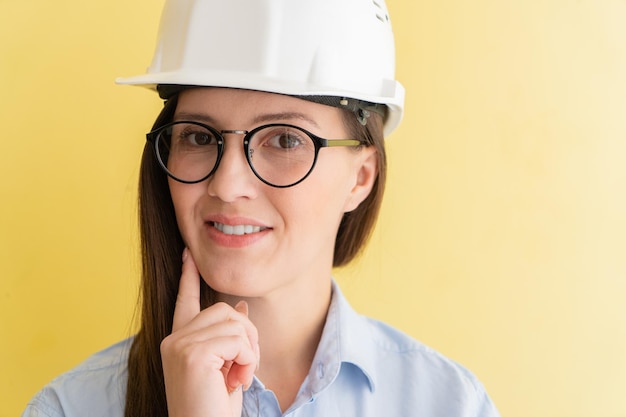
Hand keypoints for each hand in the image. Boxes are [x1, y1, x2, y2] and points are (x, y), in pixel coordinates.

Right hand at [160, 248, 259, 416]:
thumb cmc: (215, 408)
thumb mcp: (228, 367)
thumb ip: (229, 337)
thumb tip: (239, 307)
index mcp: (180, 342)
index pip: (184, 301)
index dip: (189, 276)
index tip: (188, 253)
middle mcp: (174, 340)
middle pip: (224, 310)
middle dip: (247, 336)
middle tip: (245, 369)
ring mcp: (179, 345)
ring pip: (234, 322)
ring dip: (249, 351)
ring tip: (240, 377)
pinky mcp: (191, 354)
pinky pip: (237, 339)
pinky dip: (248, 359)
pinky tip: (238, 380)